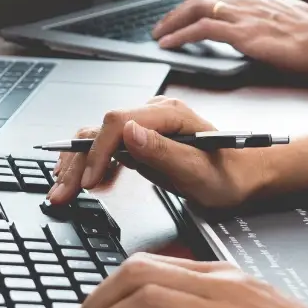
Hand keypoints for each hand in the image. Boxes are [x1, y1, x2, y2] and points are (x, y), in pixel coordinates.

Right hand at [47, 97, 267, 207]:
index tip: (89, 182)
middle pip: (100, 129)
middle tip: (61, 193)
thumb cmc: (232, 174)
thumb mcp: (201, 171)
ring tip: (61, 191)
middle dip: (77, 162)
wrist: (246, 176)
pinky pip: (106, 149)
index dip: (97, 151)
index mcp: (168, 114)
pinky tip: (82, 183)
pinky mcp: (140, 141)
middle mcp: (153, 114)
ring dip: (76, 164)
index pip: (117, 122)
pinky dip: (89, 166)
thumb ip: (164, 152)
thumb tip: (129, 132)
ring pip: (97, 138)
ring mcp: (145, 126)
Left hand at [150, 0, 307, 74]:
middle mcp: (249, 1)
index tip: (185, 16)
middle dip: (178, 12)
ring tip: (159, 34)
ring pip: (197, 8)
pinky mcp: (242, 31)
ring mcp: (244, 14)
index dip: (199, 6)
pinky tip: (169, 44)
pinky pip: (202, 29)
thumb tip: (264, 33)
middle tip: (163, 25)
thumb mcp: (293, 24)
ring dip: (173, 21)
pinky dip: (181, 34)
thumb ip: (275, 24)